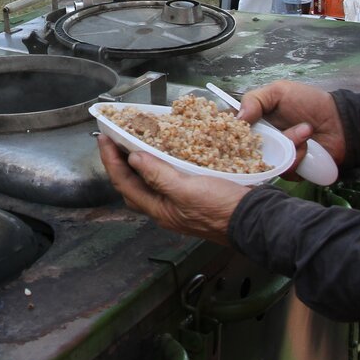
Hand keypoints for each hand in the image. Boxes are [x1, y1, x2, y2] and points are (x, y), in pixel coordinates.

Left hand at [97, 135, 249, 242]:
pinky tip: (167, 154)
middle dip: (119, 163)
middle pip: (132, 185)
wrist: (256, 221)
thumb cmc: (222, 208)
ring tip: (135, 143)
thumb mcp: (187, 189)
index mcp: (159, 209)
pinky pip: (168, 180)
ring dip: (139, 163)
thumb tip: (133, 158)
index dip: (110, 160)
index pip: (123, 183)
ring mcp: (179, 205)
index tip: (103, 138)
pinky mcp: (194, 198)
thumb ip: (158, 175)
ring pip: (149, 183)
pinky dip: (161, 165)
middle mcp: (165, 209)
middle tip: (114, 140)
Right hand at [238, 81, 347, 176]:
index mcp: (253, 120)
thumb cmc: (309, 102)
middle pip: (243, 150)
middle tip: (276, 130)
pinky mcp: (289, 170)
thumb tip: (237, 118)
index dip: (228, 130)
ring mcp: (274, 156)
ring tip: (305, 130)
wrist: (340, 122)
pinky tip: (309, 146)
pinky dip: (297, 158)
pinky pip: (284, 170)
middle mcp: (260, 140)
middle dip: (261, 139)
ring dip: (288, 144)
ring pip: (266, 161)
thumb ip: (254, 100)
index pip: (230, 128)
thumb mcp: (279, 91)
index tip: (235, 128)